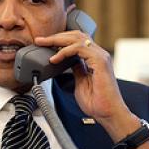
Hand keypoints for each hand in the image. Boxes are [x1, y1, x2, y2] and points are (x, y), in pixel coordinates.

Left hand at [34, 32, 148, 148]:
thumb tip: (67, 61)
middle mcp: (99, 54)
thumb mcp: (80, 82)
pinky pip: (79, 48)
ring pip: (77, 38)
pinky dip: (64, 51)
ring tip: (44, 44)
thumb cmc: (97, 103)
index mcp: (95, 59)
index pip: (77, 41)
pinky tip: (55, 58)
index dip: (60, 40)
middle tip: (40, 40)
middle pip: (76, 35)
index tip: (45, 44)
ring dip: (57, 39)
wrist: (108, 113)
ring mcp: (100, 56)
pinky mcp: (100, 61)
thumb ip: (76, 69)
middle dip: (56, 36)